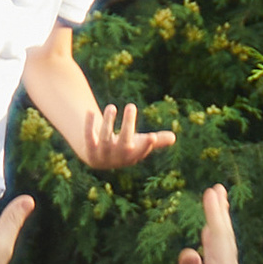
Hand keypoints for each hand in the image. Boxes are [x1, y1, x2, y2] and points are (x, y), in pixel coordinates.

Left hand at [60, 101, 175, 172]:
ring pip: (104, 138)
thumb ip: (155, 141)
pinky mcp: (88, 149)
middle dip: (127, 124)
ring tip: (112, 106)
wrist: (97, 157)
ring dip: (108, 121)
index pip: (141, 152)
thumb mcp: (138, 143)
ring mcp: (102, 154)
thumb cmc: (123, 147)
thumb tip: (174, 138)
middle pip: (124, 142)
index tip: (152, 136)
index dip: (146, 146)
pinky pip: (88, 137)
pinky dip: (89, 125)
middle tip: (131, 106)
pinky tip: (89, 111)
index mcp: (132, 157)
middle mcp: (117, 157)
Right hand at [175, 183, 245, 263]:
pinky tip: (210, 235)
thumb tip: (189, 252)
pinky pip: (221, 255)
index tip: (211, 192)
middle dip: (220, 212)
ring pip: (225, 244)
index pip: (218, 237)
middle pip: (226, 236)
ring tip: (218, 203)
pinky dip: (216, 240)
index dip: (214, 214)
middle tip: (218, 188)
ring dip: (220, 223)